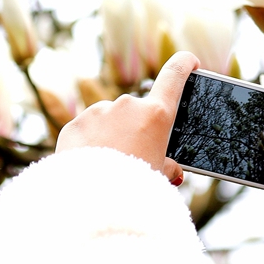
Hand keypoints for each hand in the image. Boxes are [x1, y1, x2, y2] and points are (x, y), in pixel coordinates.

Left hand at [55, 51, 199, 184]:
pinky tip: (90, 166)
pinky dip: (89, 144)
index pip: (175, 76)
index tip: (189, 62)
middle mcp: (128, 106)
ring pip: (109, 121)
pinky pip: (86, 132)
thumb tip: (173, 170)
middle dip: (136, 130)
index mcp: (156, 115)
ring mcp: (98, 112)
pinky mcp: (75, 124)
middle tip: (134, 157)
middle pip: (137, 111)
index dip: (183, 65)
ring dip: (111, 136)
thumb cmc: (134, 190)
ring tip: (109, 167)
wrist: (92, 202)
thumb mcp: (159, 178)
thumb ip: (167, 166)